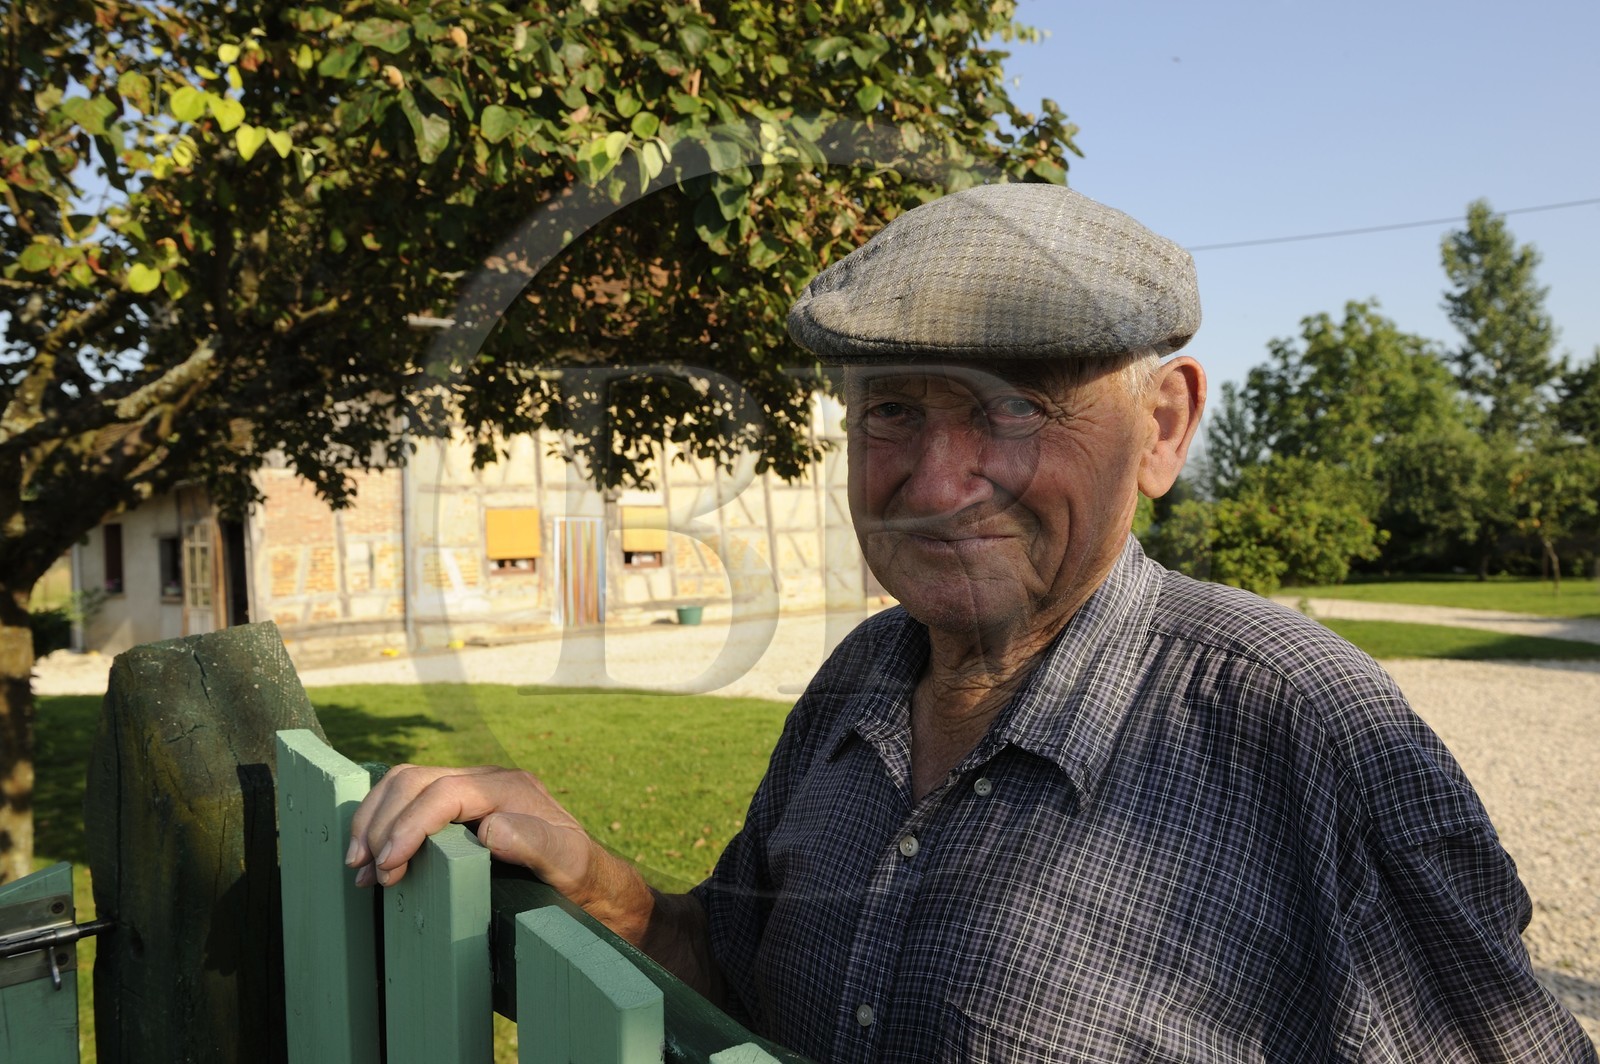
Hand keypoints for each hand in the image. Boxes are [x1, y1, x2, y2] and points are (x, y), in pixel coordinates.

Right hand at [345, 764, 595, 899]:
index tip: (389, 863)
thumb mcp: (566, 861)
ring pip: (404, 784)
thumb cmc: (576, 872)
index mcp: (508, 787)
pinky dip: (381, 821)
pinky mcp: (456, 804)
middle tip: (367, 872)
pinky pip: (408, 798)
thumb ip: (534, 842)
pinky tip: (371, 854)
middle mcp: (485, 780)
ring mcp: (468, 788)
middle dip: (383, 823)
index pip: (444, 791)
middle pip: (415, 781)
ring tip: (359, 865)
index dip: (410, 824)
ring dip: (373, 820)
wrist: (584, 876)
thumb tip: (489, 829)